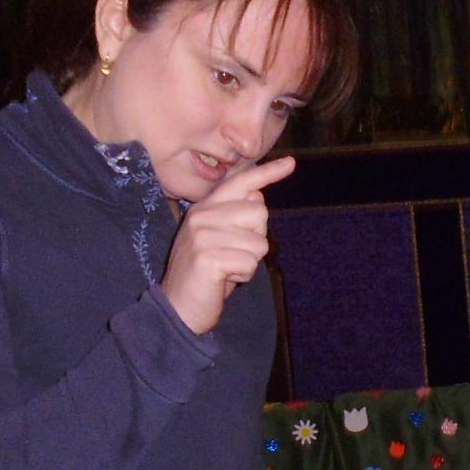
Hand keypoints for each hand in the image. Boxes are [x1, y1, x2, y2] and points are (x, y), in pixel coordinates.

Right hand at [160, 156, 293, 334]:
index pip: (240, 182)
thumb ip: (236, 217)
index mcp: (205, 208)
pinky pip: (250, 262)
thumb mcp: (221, 239)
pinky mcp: (207, 257)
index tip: (291, 163)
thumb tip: (258, 195)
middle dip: (256, 238)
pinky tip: (224, 279)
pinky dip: (244, 275)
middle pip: (259, 212)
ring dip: (250, 261)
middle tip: (232, 254)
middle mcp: (202, 215)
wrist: (178, 306)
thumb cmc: (206, 274)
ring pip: (259, 241)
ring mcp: (202, 235)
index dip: (267, 173)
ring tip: (226, 268)